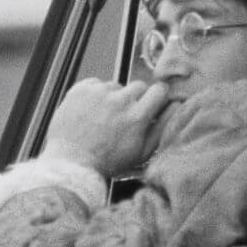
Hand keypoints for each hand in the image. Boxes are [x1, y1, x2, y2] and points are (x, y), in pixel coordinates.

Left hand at [41, 78, 169, 175]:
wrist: (72, 163)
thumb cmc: (107, 162)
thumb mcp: (141, 152)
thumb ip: (161, 128)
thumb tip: (175, 107)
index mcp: (137, 116)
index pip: (159, 90)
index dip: (158, 97)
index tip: (153, 103)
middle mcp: (120, 100)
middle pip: (138, 86)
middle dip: (136, 98)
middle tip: (125, 115)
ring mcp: (99, 93)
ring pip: (116, 86)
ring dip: (114, 97)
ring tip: (104, 116)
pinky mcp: (81, 89)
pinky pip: (95, 84)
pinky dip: (95, 94)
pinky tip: (91, 112)